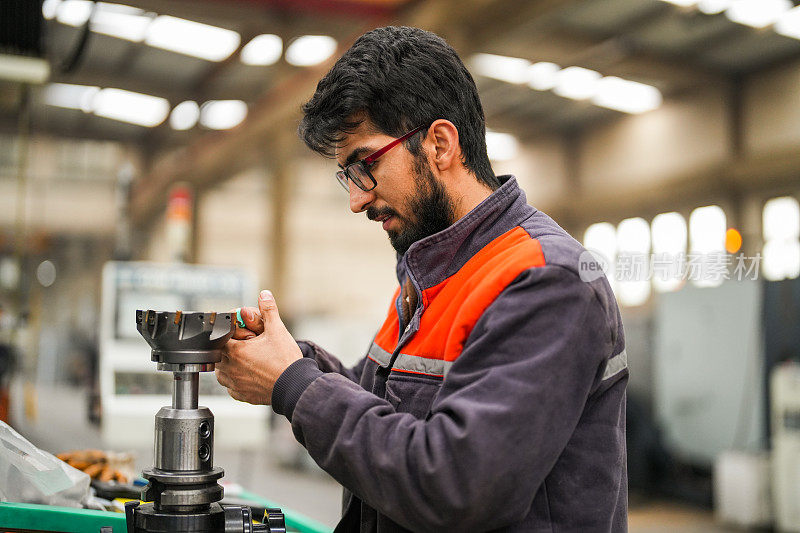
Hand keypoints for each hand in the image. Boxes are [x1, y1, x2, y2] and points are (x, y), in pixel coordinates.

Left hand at [216, 290, 301, 404]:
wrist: (295, 386)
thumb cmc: (285, 360)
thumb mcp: (277, 330)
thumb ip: (268, 310)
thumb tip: (264, 294)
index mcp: (235, 351)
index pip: (220, 339)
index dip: (229, 334)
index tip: (241, 335)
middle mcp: (230, 369)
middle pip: (220, 355)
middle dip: (230, 350)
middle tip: (246, 347)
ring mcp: (234, 384)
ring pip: (222, 373)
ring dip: (230, 366)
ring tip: (246, 361)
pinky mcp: (241, 395)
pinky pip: (231, 388)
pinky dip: (236, 381)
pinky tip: (249, 376)